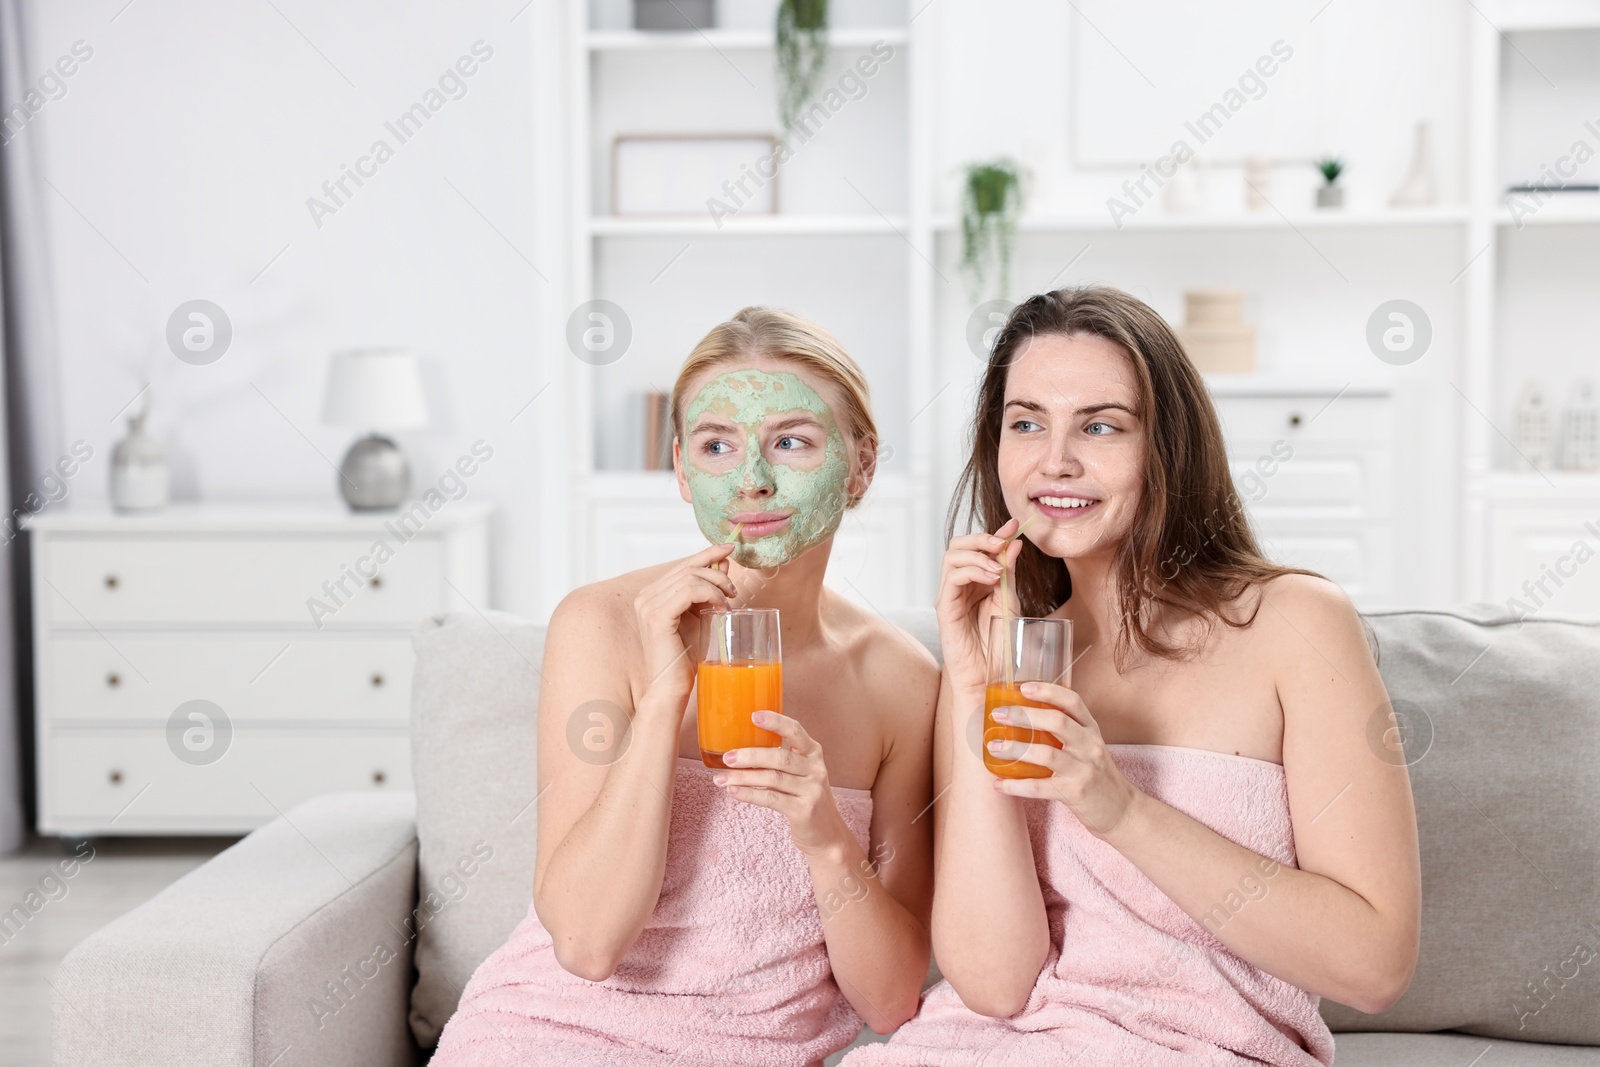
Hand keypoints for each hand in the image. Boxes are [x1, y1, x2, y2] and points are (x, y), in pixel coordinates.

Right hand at [632, 542, 737, 707]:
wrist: (672, 685)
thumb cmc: (686, 655)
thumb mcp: (700, 615)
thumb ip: (708, 590)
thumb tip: (724, 563)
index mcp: (652, 594)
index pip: (682, 565)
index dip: (707, 553)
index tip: (729, 548)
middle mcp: (645, 596)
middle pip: (687, 568)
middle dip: (716, 574)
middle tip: (734, 591)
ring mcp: (647, 605)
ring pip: (690, 578)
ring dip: (716, 586)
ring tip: (728, 604)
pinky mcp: (657, 616)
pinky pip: (689, 591)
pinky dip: (710, 595)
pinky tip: (720, 609)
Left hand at [714, 711, 851, 858]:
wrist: (826, 833)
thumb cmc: (804, 797)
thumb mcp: (800, 773)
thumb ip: (780, 758)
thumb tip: (738, 748)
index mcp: (813, 752)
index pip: (795, 730)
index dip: (775, 722)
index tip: (753, 715)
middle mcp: (815, 768)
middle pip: (780, 757)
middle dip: (750, 755)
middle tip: (727, 757)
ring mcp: (811, 790)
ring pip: (772, 778)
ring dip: (742, 777)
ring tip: (720, 778)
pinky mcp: (803, 810)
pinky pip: (770, 798)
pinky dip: (748, 794)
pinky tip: (733, 791)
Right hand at [936, 518, 1024, 693]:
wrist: (990, 678)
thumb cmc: (999, 646)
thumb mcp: (1010, 603)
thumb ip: (1010, 574)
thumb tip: (1015, 544)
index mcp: (976, 581)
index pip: (980, 548)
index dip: (996, 533)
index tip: (1016, 525)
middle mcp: (960, 585)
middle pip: (959, 545)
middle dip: (981, 538)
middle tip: (1002, 541)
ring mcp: (950, 596)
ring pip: (952, 556)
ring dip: (977, 554)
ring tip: (998, 568)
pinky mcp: (944, 608)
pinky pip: (952, 578)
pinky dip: (972, 571)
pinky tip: (991, 578)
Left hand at [987, 681, 1142, 838]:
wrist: (1121, 810)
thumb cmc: (1097, 774)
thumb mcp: (1088, 746)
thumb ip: (1066, 731)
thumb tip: (1023, 716)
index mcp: (1091, 730)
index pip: (1073, 702)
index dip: (1048, 691)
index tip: (1022, 687)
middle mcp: (1090, 746)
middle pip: (1057, 722)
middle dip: (1024, 715)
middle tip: (998, 714)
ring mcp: (1083, 770)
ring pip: (1046, 754)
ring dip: (1015, 749)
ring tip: (993, 747)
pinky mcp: (1074, 793)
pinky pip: (1040, 788)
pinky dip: (1016, 785)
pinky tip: (998, 783)